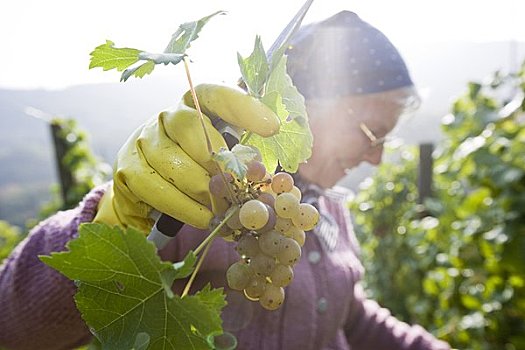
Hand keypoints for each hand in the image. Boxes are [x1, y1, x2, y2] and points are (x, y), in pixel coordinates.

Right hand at [94, 84, 279, 231]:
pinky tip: (203, 217)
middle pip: (191, 127)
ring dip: (204, 192)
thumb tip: (264, 174)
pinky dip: (186, 208)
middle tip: (237, 188)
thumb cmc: (199, 169)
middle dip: (218, 162)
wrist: (153, 189)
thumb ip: (242, 159)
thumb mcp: (225, 157)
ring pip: (175, 163)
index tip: (272, 127)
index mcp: (196, 105)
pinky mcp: (128, 168)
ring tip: (223, 210)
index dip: (243, 108)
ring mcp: (144, 140)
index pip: (217, 95)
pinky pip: (158, 189)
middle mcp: (167, 115)